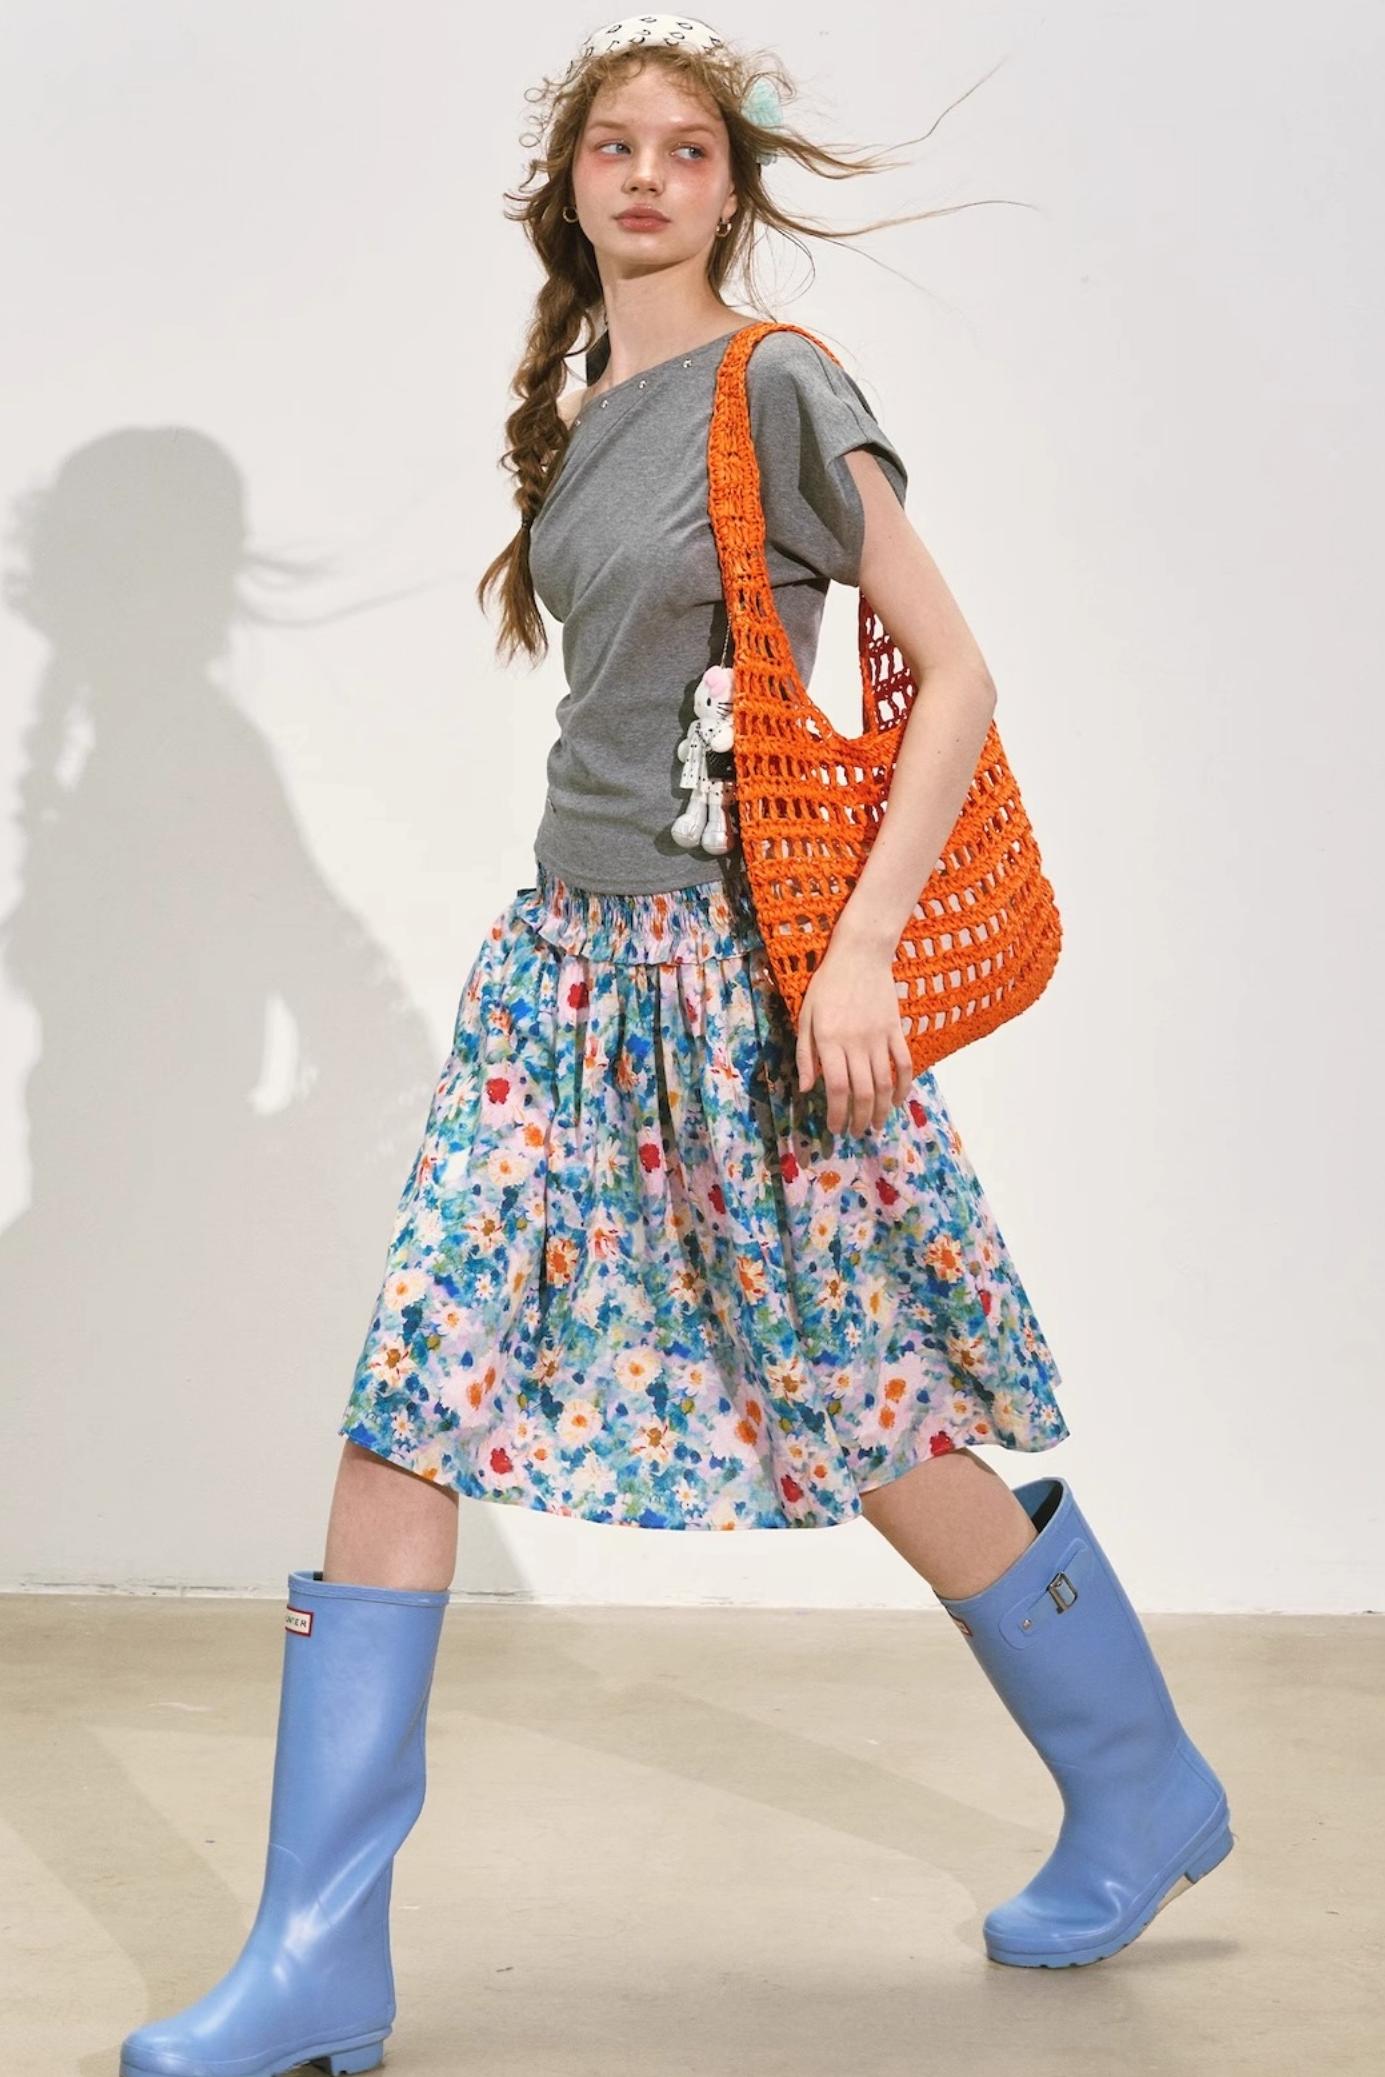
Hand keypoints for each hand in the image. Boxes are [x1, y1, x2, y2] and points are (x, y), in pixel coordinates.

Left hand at [795, 937, 914, 1134]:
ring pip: (884, 1083)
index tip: (835, 1127)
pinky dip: (904, 1086)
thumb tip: (807, 1089)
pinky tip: (898, 1101)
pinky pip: (904, 1064)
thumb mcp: (806, 1017)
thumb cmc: (827, 985)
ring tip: (876, 1126)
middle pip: (862, 1092)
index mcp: (830, 1041)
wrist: (860, 955)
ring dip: (881, 1110)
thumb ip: (804, 1054)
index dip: (837, 1113)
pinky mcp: (896, 1030)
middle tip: (856, 1132)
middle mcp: (856, 1043)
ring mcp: (879, 1038)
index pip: (836, 1087)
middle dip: (859, 1118)